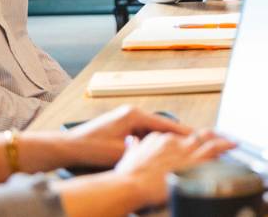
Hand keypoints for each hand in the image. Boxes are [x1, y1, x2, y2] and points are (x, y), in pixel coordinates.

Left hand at [64, 106, 192, 168]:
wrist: (70, 146)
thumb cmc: (91, 147)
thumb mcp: (120, 151)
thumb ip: (143, 151)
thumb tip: (162, 154)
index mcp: (134, 114)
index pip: (165, 123)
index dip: (183, 132)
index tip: (197, 137)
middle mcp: (132, 113)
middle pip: (161, 125)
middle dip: (177, 135)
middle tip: (195, 143)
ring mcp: (127, 118)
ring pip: (153, 129)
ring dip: (165, 139)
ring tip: (182, 148)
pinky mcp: (122, 126)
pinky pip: (144, 132)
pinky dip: (153, 141)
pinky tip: (161, 150)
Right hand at [114, 130, 234, 206]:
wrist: (131, 185)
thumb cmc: (128, 176)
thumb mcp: (129, 156)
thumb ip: (135, 147)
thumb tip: (134, 141)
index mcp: (159, 139)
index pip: (178, 137)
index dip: (187, 141)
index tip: (192, 145)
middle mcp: (173, 142)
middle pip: (195, 135)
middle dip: (209, 136)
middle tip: (220, 137)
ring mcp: (183, 151)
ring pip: (208, 140)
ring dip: (221, 140)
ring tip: (233, 142)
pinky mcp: (191, 162)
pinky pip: (212, 151)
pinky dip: (223, 147)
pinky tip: (231, 148)